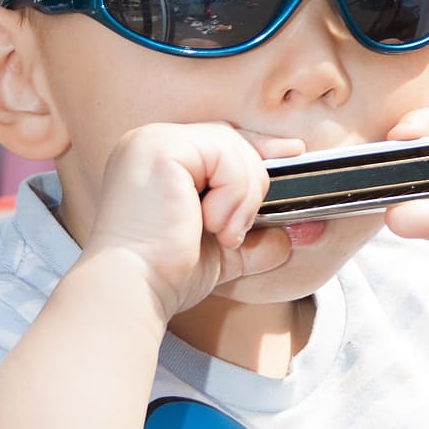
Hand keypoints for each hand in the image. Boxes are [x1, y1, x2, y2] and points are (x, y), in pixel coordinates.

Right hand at [83, 122, 300, 319]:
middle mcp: (151, 142)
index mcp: (158, 160)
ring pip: (233, 146)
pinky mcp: (162, 149)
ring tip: (221, 232)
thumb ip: (249, 239)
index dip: (258, 147)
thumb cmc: (164, 274)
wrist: (136, 289)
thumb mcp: (218, 252)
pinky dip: (233, 194)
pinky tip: (211, 224)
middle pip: (230, 139)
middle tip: (234, 232)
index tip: (292, 151)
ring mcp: (153, 141)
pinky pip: (225, 155)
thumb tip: (285, 239)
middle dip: (252, 185)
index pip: (219, 140)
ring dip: (242, 197)